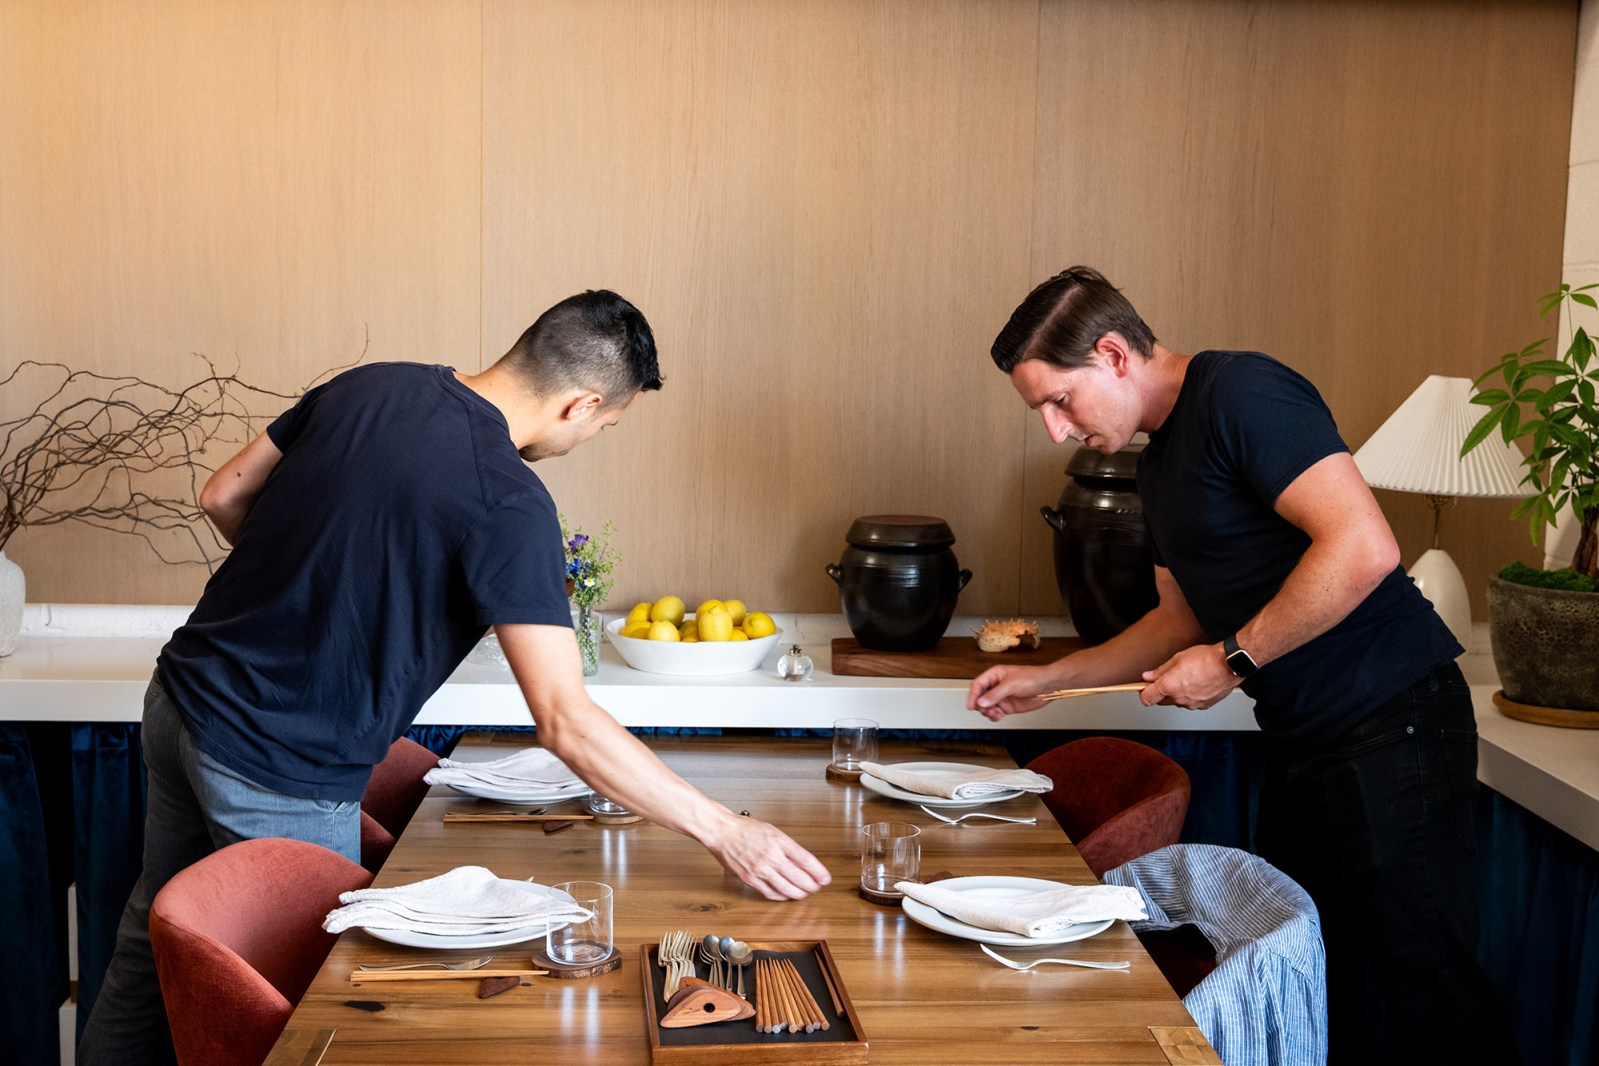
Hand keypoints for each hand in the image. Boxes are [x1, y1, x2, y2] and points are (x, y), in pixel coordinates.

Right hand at [707, 815, 831, 900]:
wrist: (722, 832)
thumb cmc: (746, 829)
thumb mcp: (773, 832)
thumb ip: (788, 847)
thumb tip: (804, 862)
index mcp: (779, 841)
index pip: (806, 860)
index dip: (819, 872)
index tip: (825, 878)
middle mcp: (771, 856)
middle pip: (800, 878)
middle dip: (812, 886)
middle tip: (817, 887)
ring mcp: (760, 869)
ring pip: (787, 889)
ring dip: (799, 894)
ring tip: (804, 893)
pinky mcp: (750, 879)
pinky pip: (770, 893)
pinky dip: (781, 897)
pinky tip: (786, 895)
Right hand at [968, 665, 1050, 721]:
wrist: (1048, 687)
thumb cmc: (1033, 678)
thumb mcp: (1011, 685)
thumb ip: (995, 694)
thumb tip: (981, 702)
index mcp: (994, 675)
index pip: (978, 684)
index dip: (973, 695)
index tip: (971, 705)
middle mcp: (996, 686)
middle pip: (980, 697)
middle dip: (980, 705)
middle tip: (986, 709)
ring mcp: (1002, 697)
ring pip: (986, 707)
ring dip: (987, 712)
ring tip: (994, 712)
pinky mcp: (1007, 706)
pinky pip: (995, 713)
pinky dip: (994, 716)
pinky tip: (999, 715)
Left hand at [1138, 643, 1238, 708]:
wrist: (1229, 665)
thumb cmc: (1206, 659)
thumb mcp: (1178, 659)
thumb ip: (1160, 671)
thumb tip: (1147, 676)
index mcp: (1169, 686)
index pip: (1147, 698)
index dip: (1143, 692)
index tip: (1144, 686)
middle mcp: (1179, 699)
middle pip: (1161, 701)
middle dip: (1160, 692)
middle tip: (1167, 678)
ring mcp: (1192, 704)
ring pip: (1177, 702)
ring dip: (1177, 693)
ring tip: (1187, 677)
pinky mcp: (1203, 706)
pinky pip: (1191, 703)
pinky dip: (1190, 695)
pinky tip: (1197, 683)